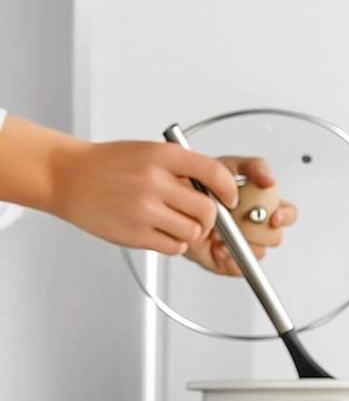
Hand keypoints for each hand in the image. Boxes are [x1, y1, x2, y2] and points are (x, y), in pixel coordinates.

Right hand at [47, 139, 239, 256]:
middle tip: (198, 215)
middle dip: (209, 218)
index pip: (214, 172)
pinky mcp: (136, 234)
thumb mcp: (148, 152)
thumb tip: (219, 191)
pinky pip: (175, 247)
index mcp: (161, 156)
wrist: (66, 176)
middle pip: (209, 211)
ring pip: (193, 232)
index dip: (229, 189)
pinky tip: (160, 231)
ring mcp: (144, 209)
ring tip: (173, 222)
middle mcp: (154, 181)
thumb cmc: (109, 165)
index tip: (229, 198)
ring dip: (190, 232)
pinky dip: (174, 243)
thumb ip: (183, 168)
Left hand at [184, 156, 297, 275]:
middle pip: (275, 237)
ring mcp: (244, 244)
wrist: (172, 202)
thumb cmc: (202, 183)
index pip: (288, 214)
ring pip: (257, 252)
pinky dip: (228, 259)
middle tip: (238, 220)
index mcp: (263, 205)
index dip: (285, 216)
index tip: (274, 216)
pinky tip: (218, 247)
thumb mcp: (228, 166)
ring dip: (240, 243)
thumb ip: (255, 167)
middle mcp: (256, 226)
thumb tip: (270, 180)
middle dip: (257, 231)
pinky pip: (239, 268)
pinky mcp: (230, 261)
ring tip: (220, 232)